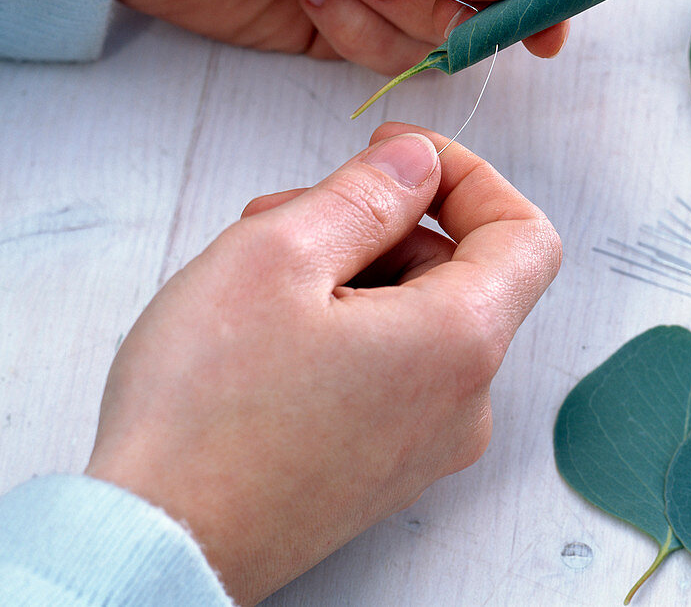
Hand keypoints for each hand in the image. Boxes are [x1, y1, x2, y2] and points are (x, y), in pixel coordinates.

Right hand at [84, 124, 561, 604]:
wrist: (151, 546)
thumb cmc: (203, 412)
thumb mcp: (278, 255)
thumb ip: (367, 193)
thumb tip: (418, 163)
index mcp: (459, 343)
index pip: (524, 235)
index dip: (469, 178)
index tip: (404, 158)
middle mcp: (463, 402)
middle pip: (459, 273)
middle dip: (383, 225)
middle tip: (291, 217)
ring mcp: (426, 442)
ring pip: (418, 318)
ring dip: (354, 274)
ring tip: (262, 280)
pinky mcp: (386, 466)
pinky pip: (394, 369)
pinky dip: (349, 328)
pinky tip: (273, 331)